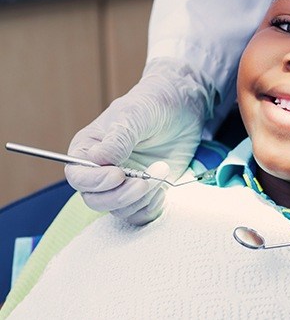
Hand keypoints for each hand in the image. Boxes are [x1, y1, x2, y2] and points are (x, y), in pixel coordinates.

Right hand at [65, 58, 214, 224]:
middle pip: (95, 200)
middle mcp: (101, 172)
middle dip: (121, 195)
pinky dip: (151, 207)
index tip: (118, 175)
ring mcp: (123, 185)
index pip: (78, 176)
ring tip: (161, 171)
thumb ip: (118, 139)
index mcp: (88, 150)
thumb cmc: (152, 105)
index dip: (94, 181)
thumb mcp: (135, 115)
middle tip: (145, 180)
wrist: (181, 108)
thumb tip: (98, 159)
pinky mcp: (144, 194)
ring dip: (142, 197)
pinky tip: (163, 189)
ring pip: (119, 210)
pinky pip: (139, 215)